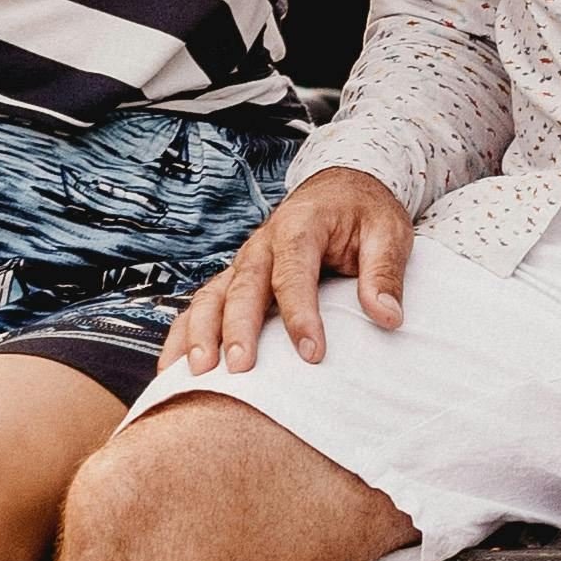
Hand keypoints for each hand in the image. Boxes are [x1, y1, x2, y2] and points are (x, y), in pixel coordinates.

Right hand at [162, 162, 413, 376]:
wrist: (341, 188)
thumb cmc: (365, 213)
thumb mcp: (389, 232)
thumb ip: (385, 272)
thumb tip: (387, 316)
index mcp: (301, 226)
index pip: (294, 272)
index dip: (300, 314)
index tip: (313, 354)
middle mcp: (263, 244)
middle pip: (244, 286)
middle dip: (238, 328)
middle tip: (241, 370)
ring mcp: (245, 262)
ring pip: (212, 295)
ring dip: (200, 332)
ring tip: (195, 372)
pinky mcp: (237, 279)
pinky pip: (203, 305)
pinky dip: (184, 334)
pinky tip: (171, 368)